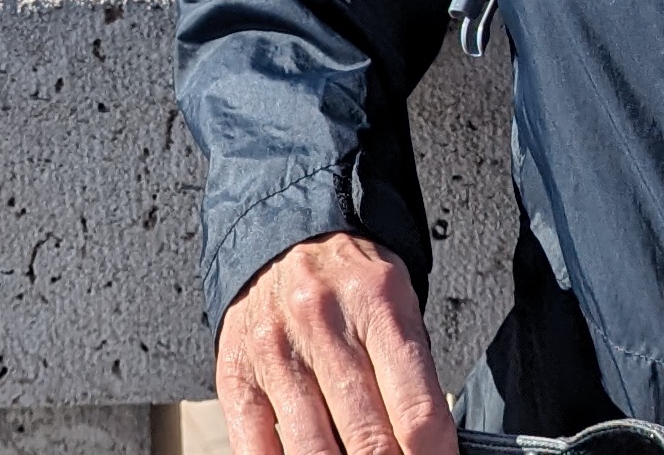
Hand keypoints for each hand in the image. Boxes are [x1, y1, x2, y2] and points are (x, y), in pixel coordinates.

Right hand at [217, 231, 456, 454]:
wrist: (282, 230)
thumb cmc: (350, 280)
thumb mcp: (399, 304)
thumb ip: (413, 375)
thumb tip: (426, 448)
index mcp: (377, 304)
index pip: (417, 411)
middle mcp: (322, 324)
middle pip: (369, 439)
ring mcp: (274, 352)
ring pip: (314, 450)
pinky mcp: (236, 375)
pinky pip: (256, 448)